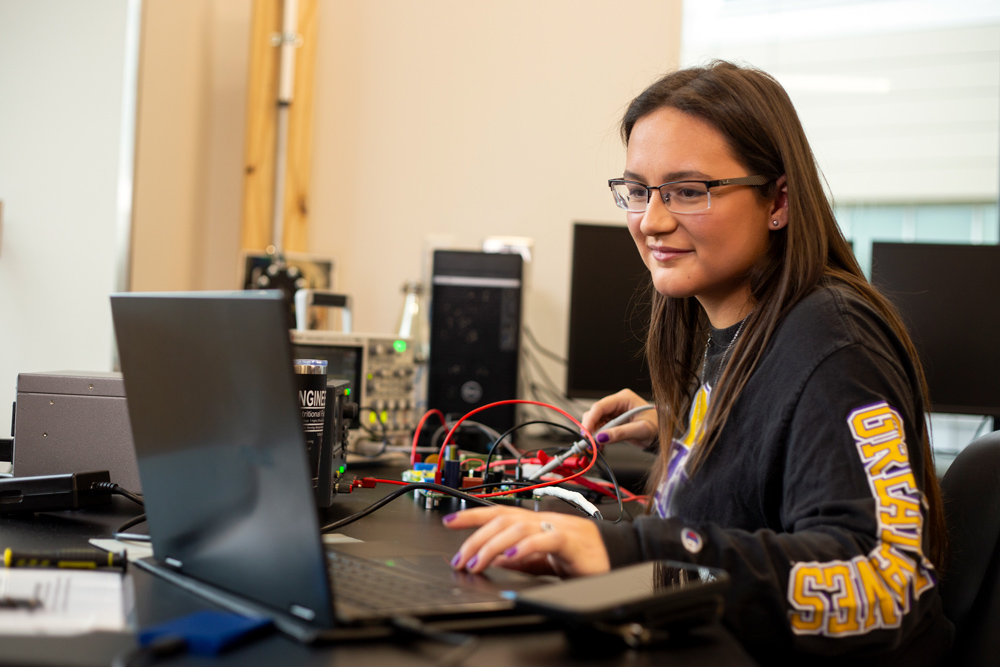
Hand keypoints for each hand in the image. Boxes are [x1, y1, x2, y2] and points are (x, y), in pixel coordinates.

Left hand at [443, 507, 609, 577]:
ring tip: (478, 563)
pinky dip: (524, 548)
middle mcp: (542, 519)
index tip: (448, 521)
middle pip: (502, 519)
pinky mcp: (569, 541)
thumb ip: (521, 558)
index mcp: (534, 522)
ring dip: (493, 546)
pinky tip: (509, 558)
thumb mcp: (543, 559)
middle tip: (461, 559)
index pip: (498, 512)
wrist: (618, 555)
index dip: (472, 515)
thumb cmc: (582, 555)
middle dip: (476, 538)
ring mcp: (556, 527)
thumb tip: (495, 559)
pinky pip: (544, 540)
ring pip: (517, 528)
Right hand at [581, 389, 657, 447]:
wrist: (662, 433)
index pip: (600, 406)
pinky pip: (600, 427)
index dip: (590, 419)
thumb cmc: (656, 427)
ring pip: (595, 420)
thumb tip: (601, 437)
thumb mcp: (640, 430)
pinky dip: (597, 436)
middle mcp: (617, 402)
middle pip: (595, 413)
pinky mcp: (613, 420)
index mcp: (624, 398)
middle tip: (589, 443)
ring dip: (593, 434)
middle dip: (590, 428)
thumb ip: (620, 433)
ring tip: (596, 447)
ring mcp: (614, 411)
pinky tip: (600, 445)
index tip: (585, 434)